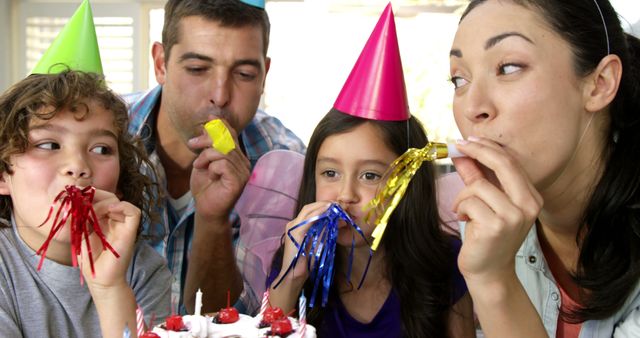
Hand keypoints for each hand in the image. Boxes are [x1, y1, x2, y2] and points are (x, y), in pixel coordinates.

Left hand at [80, 189, 139, 290]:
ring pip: (120, 202)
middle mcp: (113, 221)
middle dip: (96, 195)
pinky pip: (134, 212)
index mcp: (102, 220)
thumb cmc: (89, 260)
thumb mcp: (80, 233)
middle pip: (110, 197)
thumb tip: (76, 200)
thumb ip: (80, 217)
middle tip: (82, 200)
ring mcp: (123, 225)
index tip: (75, 194)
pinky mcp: (131, 231)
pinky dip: (123, 207)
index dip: (90, 194)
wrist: (99, 278)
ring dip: (105, 202)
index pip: (100, 199)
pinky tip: (109, 211)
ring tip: (93, 211)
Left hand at [188, 119, 250, 223]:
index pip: (232, 135)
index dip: (221, 125)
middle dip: (207, 139)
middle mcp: (244, 163)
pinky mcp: (239, 182)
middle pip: (227, 140)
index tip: (209, 118)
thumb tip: (209, 125)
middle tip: (192, 144)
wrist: (206, 210)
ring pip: (224, 152)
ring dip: (206, 156)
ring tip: (198, 166)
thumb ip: (209, 146)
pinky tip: (209, 175)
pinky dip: (212, 167)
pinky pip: (223, 165)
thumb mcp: (204, 162)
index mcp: (238, 157)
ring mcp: (243, 173)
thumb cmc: (205, 187)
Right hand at [279, 201, 331, 282]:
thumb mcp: (318, 243)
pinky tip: (327, 213)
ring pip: (308, 211)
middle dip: (323, 204)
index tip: (335, 205)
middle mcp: (293, 224)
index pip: (309, 211)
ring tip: (334, 206)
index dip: (322, 206)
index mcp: (297, 226)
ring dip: (322, 207)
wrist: (294, 275)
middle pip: (308, 208)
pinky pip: (309, 220)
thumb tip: (337, 222)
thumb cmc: (306, 262)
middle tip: (336, 203)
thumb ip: (324, 232)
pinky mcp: (295, 234)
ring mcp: (293, 228)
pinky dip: (318, 215)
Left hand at [452, 138, 542, 284]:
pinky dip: (460, 208)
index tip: (468, 140)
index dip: (487, 147)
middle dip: (476, 151)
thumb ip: (477, 178)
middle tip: (457, 146)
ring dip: (462, 196)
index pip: (510, 162)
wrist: (490, 272)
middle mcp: (527, 205)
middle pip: (502, 164)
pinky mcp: (495, 226)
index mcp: (531, 197)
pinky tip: (465, 220)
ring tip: (462, 210)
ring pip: (478, 186)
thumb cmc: (488, 237)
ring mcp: (513, 216)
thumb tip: (463, 154)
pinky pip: (469, 202)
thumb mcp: (486, 203)